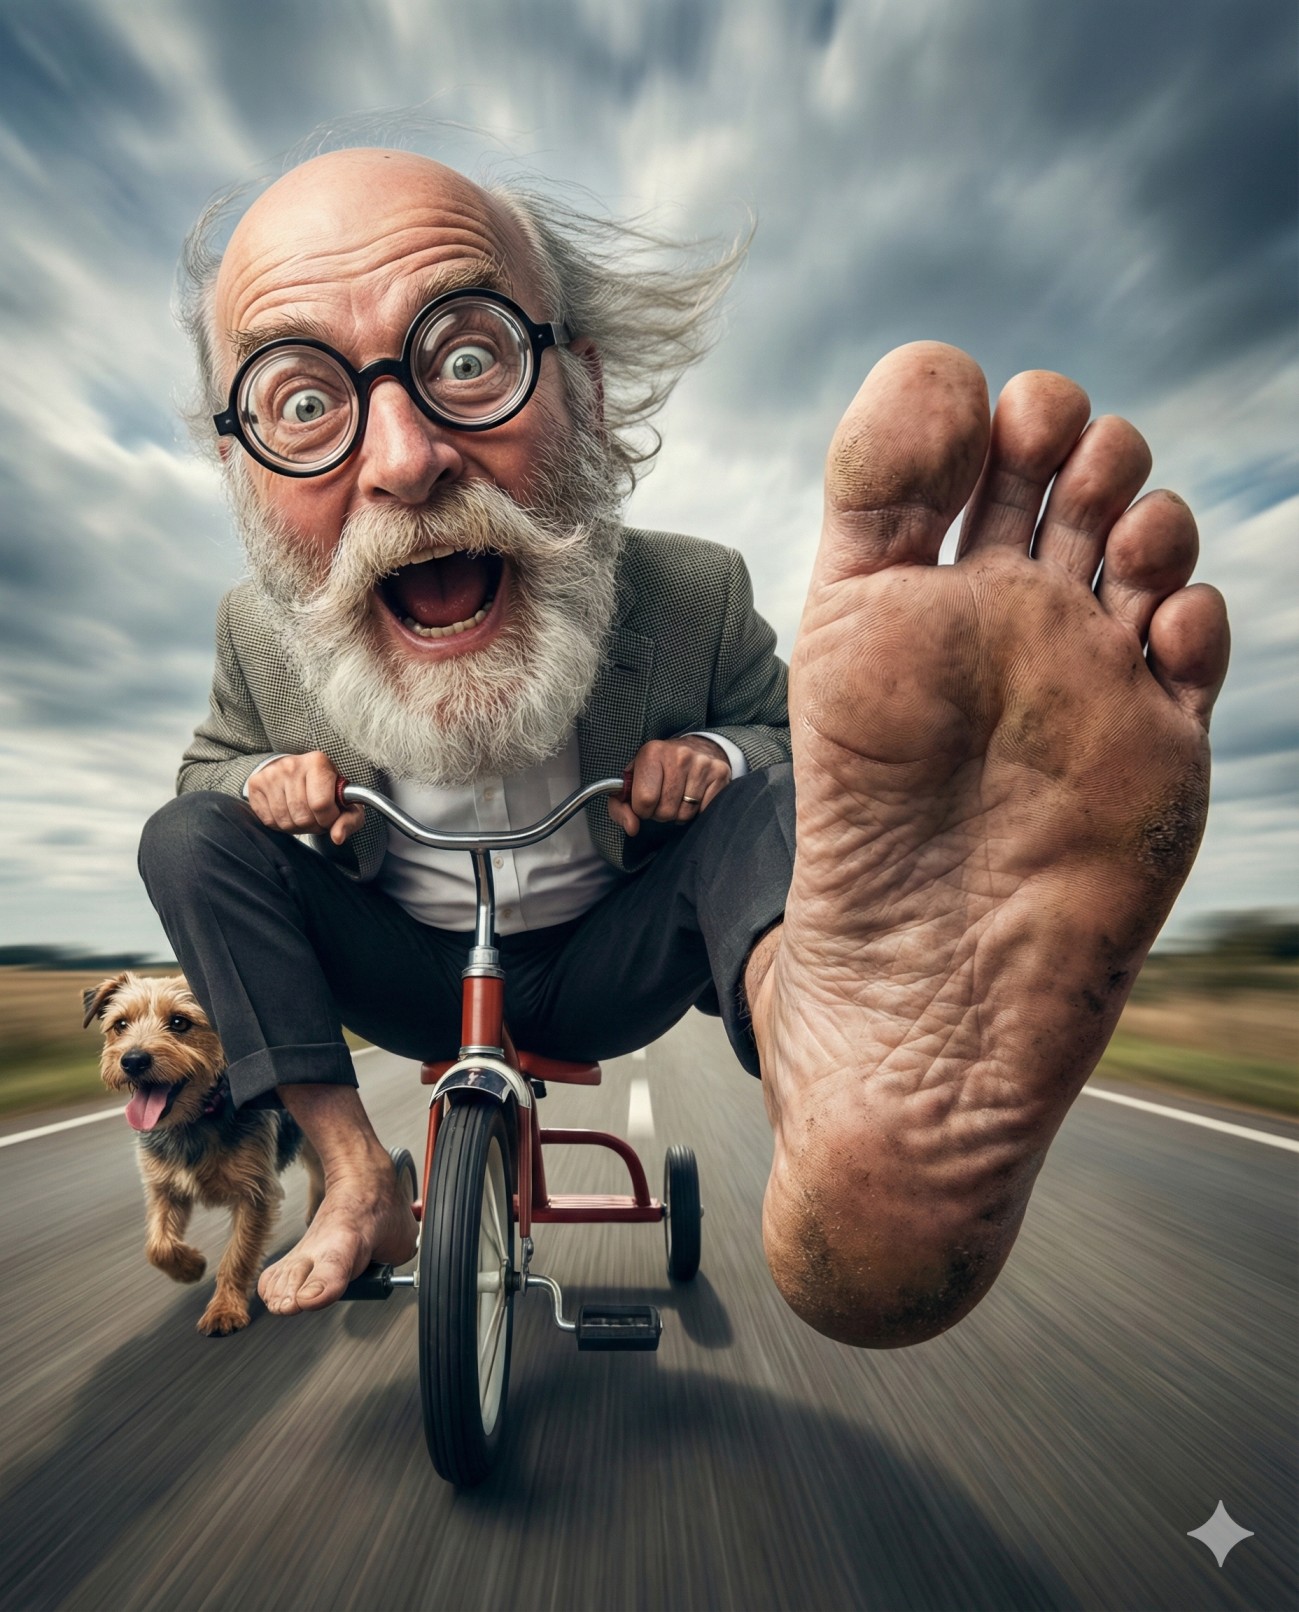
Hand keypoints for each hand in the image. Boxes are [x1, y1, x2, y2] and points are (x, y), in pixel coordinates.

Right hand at [245, 752, 364, 846]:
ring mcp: (271, 774)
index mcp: (318, 763)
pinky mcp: (255, 784)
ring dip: (297, 827)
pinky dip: (280, 825)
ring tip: (303, 815)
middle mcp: (292, 765)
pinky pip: (268, 820)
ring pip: (285, 821)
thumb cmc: (326, 790)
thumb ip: (349, 820)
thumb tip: (337, 837)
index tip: (330, 817)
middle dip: (313, 825)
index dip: (328, 820)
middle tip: (316, 817)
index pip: (321, 804)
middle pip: (302, 816)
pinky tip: (289, 813)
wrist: (299, 773)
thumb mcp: (346, 803)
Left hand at [606, 736, 731, 837]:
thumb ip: (621, 807)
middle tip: (664, 799)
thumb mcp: (632, 782)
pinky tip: (694, 796)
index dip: (642, 810)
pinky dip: (697, 811)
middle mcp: (679, 755)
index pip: (645, 800)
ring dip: (679, 813)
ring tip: (678, 797)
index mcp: (651, 752)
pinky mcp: (720, 773)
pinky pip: (704, 811)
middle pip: (665, 811)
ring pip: (685, 814)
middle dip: (661, 813)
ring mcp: (702, 763)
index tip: (645, 803)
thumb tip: (632, 828)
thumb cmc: (657, 770)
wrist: (695, 748)